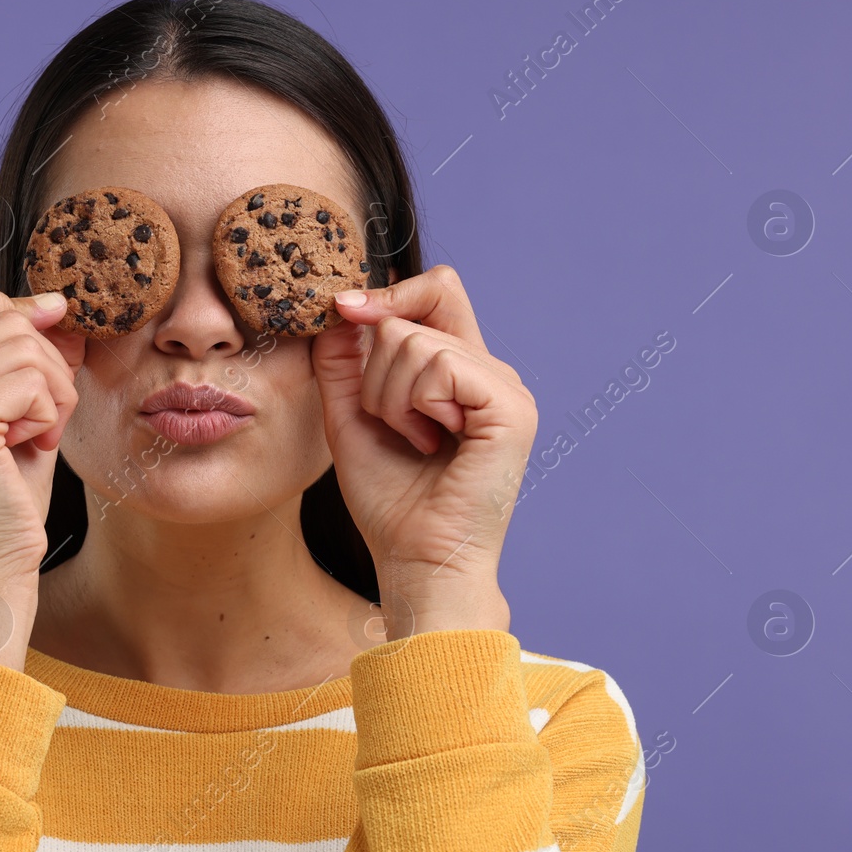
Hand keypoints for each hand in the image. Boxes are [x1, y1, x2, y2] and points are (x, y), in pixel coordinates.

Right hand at [0, 272, 81, 668]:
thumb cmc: (3, 495)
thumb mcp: (11, 408)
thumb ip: (21, 352)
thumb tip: (56, 303)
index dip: (13, 310)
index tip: (42, 353)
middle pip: (3, 317)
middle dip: (44, 364)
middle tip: (38, 419)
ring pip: (24, 345)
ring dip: (52, 392)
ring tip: (33, 436)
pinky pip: (33, 380)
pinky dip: (51, 413)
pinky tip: (31, 448)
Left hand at [310, 265, 536, 633]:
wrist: (415, 559)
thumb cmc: (389, 501)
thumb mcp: (351, 417)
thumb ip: (344, 361)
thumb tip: (340, 306)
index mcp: (461, 370)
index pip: (436, 292)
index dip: (389, 293)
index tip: (344, 308)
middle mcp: (489, 372)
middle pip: (411, 317)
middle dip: (375, 374)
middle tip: (397, 428)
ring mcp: (506, 388)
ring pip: (414, 343)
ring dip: (391, 399)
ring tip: (416, 442)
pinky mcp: (510, 408)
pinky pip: (439, 367)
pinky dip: (416, 406)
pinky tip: (433, 443)